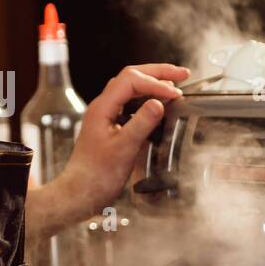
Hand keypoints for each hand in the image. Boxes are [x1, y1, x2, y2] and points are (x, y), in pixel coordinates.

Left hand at [57, 63, 188, 216]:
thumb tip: (159, 103)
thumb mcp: (124, 148)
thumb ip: (142, 123)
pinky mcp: (111, 126)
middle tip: (183, 74)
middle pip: (131, 77)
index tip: (176, 93)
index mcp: (102, 108)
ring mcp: (106, 115)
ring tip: (175, 84)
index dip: (156, 83)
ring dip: (153, 83)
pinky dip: (148, 99)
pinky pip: (130, 104)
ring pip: (130, 89)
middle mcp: (103, 107)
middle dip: (158, 73)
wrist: (81, 192)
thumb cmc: (97, 175)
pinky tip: (160, 104)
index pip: (131, 80)